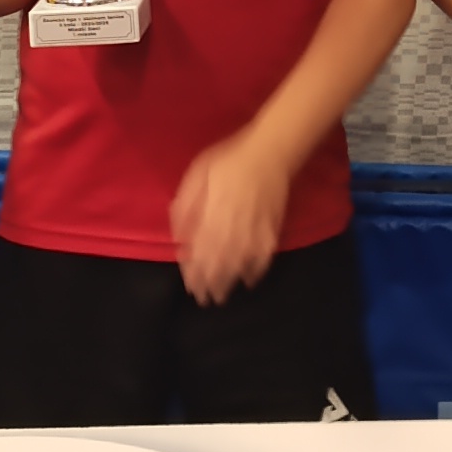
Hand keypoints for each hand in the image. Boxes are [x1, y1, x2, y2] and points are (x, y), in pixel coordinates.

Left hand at [169, 129, 291, 303]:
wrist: (270, 151)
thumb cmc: (228, 160)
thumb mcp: (197, 175)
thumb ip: (185, 206)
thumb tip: (178, 236)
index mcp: (212, 214)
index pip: (200, 252)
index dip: (195, 272)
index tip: (190, 286)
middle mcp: (233, 226)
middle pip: (219, 263)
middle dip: (210, 284)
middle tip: (204, 299)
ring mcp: (255, 230)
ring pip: (240, 264)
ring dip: (229, 282)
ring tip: (222, 296)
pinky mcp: (272, 230)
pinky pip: (264, 257)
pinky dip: (256, 272)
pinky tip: (248, 281)